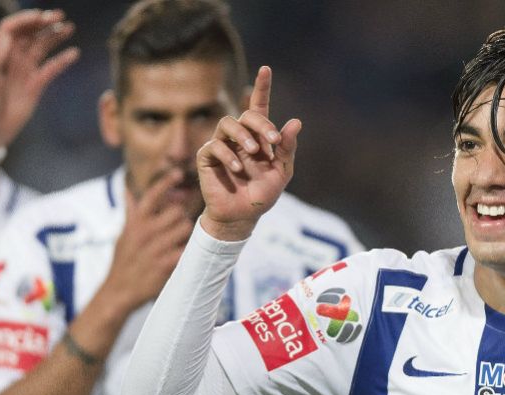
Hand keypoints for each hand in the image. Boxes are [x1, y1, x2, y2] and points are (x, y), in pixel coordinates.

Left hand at [0, 9, 78, 147]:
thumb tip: (11, 36)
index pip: (12, 29)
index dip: (26, 20)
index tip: (42, 16)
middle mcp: (12, 58)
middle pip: (29, 35)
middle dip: (44, 23)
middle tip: (60, 16)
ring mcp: (25, 71)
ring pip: (42, 48)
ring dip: (54, 37)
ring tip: (69, 28)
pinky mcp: (36, 85)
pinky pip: (51, 69)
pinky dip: (62, 61)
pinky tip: (74, 53)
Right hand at [100, 169, 193, 312]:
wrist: (120, 291)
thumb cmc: (124, 261)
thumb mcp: (124, 235)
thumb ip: (131, 213)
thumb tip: (128, 190)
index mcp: (136, 224)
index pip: (151, 196)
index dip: (165, 182)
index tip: (177, 172)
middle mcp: (146, 233)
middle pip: (177, 212)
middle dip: (183, 217)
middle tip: (181, 227)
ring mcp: (157, 248)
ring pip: (186, 228)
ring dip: (188, 233)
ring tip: (182, 242)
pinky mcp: (167, 264)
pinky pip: (188, 248)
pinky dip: (191, 250)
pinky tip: (187, 255)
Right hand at [197, 66, 300, 240]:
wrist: (243, 216)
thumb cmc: (262, 193)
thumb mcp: (282, 172)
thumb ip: (286, 148)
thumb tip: (296, 122)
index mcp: (259, 137)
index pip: (259, 107)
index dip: (262, 87)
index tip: (266, 69)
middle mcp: (240, 137)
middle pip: (247, 115)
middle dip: (262, 124)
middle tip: (273, 140)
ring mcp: (223, 145)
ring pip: (228, 124)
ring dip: (244, 136)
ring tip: (254, 152)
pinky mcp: (208, 157)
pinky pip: (215, 146)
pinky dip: (228, 155)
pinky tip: (237, 169)